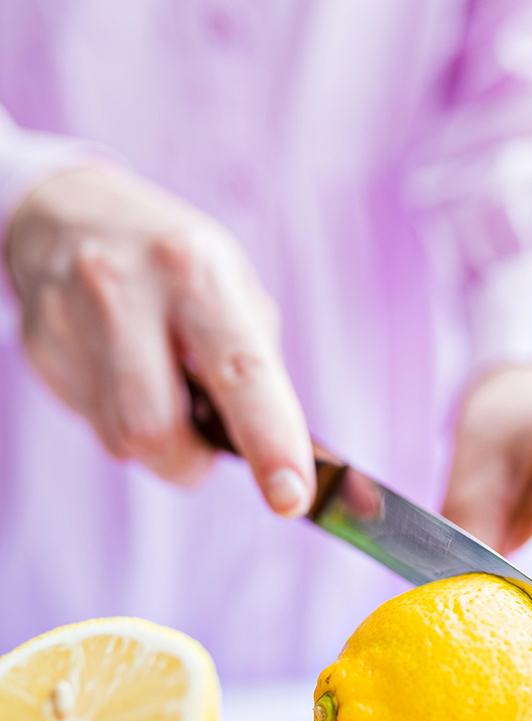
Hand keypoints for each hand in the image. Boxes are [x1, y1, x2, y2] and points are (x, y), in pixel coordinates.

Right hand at [4, 164, 314, 513]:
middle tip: (202, 448)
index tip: (291, 497)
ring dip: (154, 445)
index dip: (270, 442)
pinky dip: (119, 420)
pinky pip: (89, 421)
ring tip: (161, 395)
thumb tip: (279, 451)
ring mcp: (69, 315)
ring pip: (119, 439)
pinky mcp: (39, 343)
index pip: (240, 373)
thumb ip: (255, 367)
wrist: (66, 211)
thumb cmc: (173, 264)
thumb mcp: (231, 287)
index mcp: (195, 270)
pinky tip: (121, 377)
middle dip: (187, 463)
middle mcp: (126, 287)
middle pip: (154, 430)